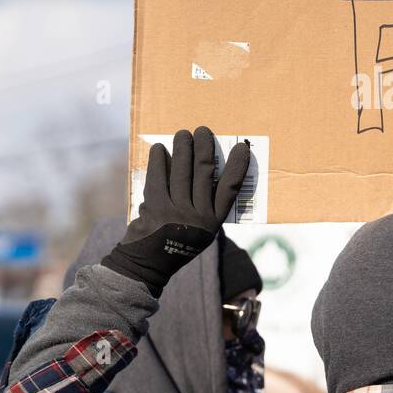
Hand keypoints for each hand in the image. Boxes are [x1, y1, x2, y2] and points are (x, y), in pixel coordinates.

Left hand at [101, 126, 250, 295]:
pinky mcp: (154, 207)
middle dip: (204, 148)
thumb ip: (208, 206)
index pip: (230, 189)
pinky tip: (159, 149)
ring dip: (183, 149)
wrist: (150, 262)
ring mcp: (175, 211)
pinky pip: (157, 177)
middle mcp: (197, 216)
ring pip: (181, 172)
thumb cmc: (179, 240)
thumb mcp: (202, 230)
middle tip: (203, 131)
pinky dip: (158, 161)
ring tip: (183, 134)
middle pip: (204, 174)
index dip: (237, 167)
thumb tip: (205, 170)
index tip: (242, 148)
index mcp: (213, 221)